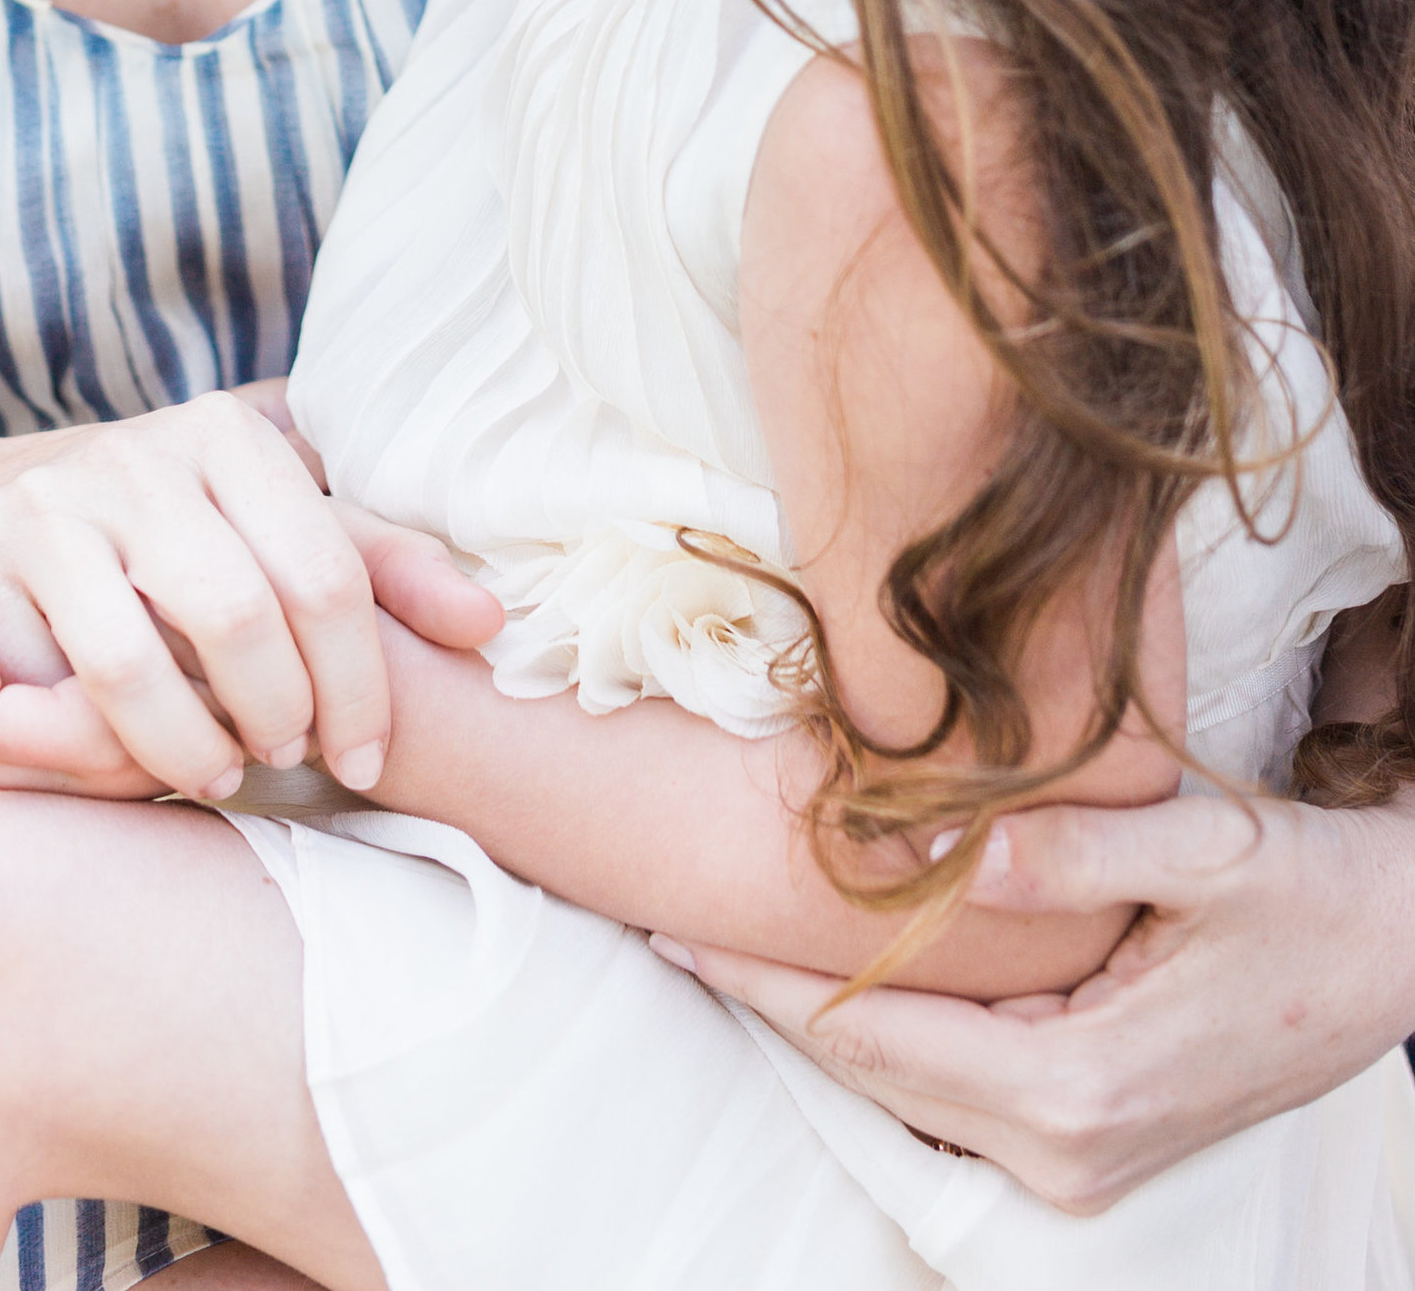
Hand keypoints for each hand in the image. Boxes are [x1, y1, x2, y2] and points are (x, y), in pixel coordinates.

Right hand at [0, 394, 499, 802]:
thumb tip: (488, 622)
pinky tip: (134, 758)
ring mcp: (47, 500)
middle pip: (237, 616)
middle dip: (277, 714)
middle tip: (288, 757)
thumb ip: (382, 568)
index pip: (325, 571)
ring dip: (188, 748)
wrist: (4, 514)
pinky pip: (46, 690)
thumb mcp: (280, 534)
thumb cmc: (180, 541)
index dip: (359, 684)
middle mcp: (134, 450)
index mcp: (226, 430)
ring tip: (218, 771)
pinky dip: (102, 750)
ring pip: (133, 663)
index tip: (364, 753)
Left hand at [652, 788, 1414, 1213]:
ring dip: (819, 1016)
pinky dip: (884, 1028)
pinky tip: (829, 966)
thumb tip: (956, 842)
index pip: (879, 1040)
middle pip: (876, 1073)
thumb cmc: (1307, 895)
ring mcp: (1081, 1157)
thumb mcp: (1205, 852)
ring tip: (717, 935)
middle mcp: (1069, 1149)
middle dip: (769, 1002)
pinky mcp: (1090, 1136)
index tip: (674, 934)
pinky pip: (954, 1084)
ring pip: (908, 1085)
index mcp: (1079, 1091)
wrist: (1395, 951)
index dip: (770, 988)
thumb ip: (1079, 848)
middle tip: (660, 924)